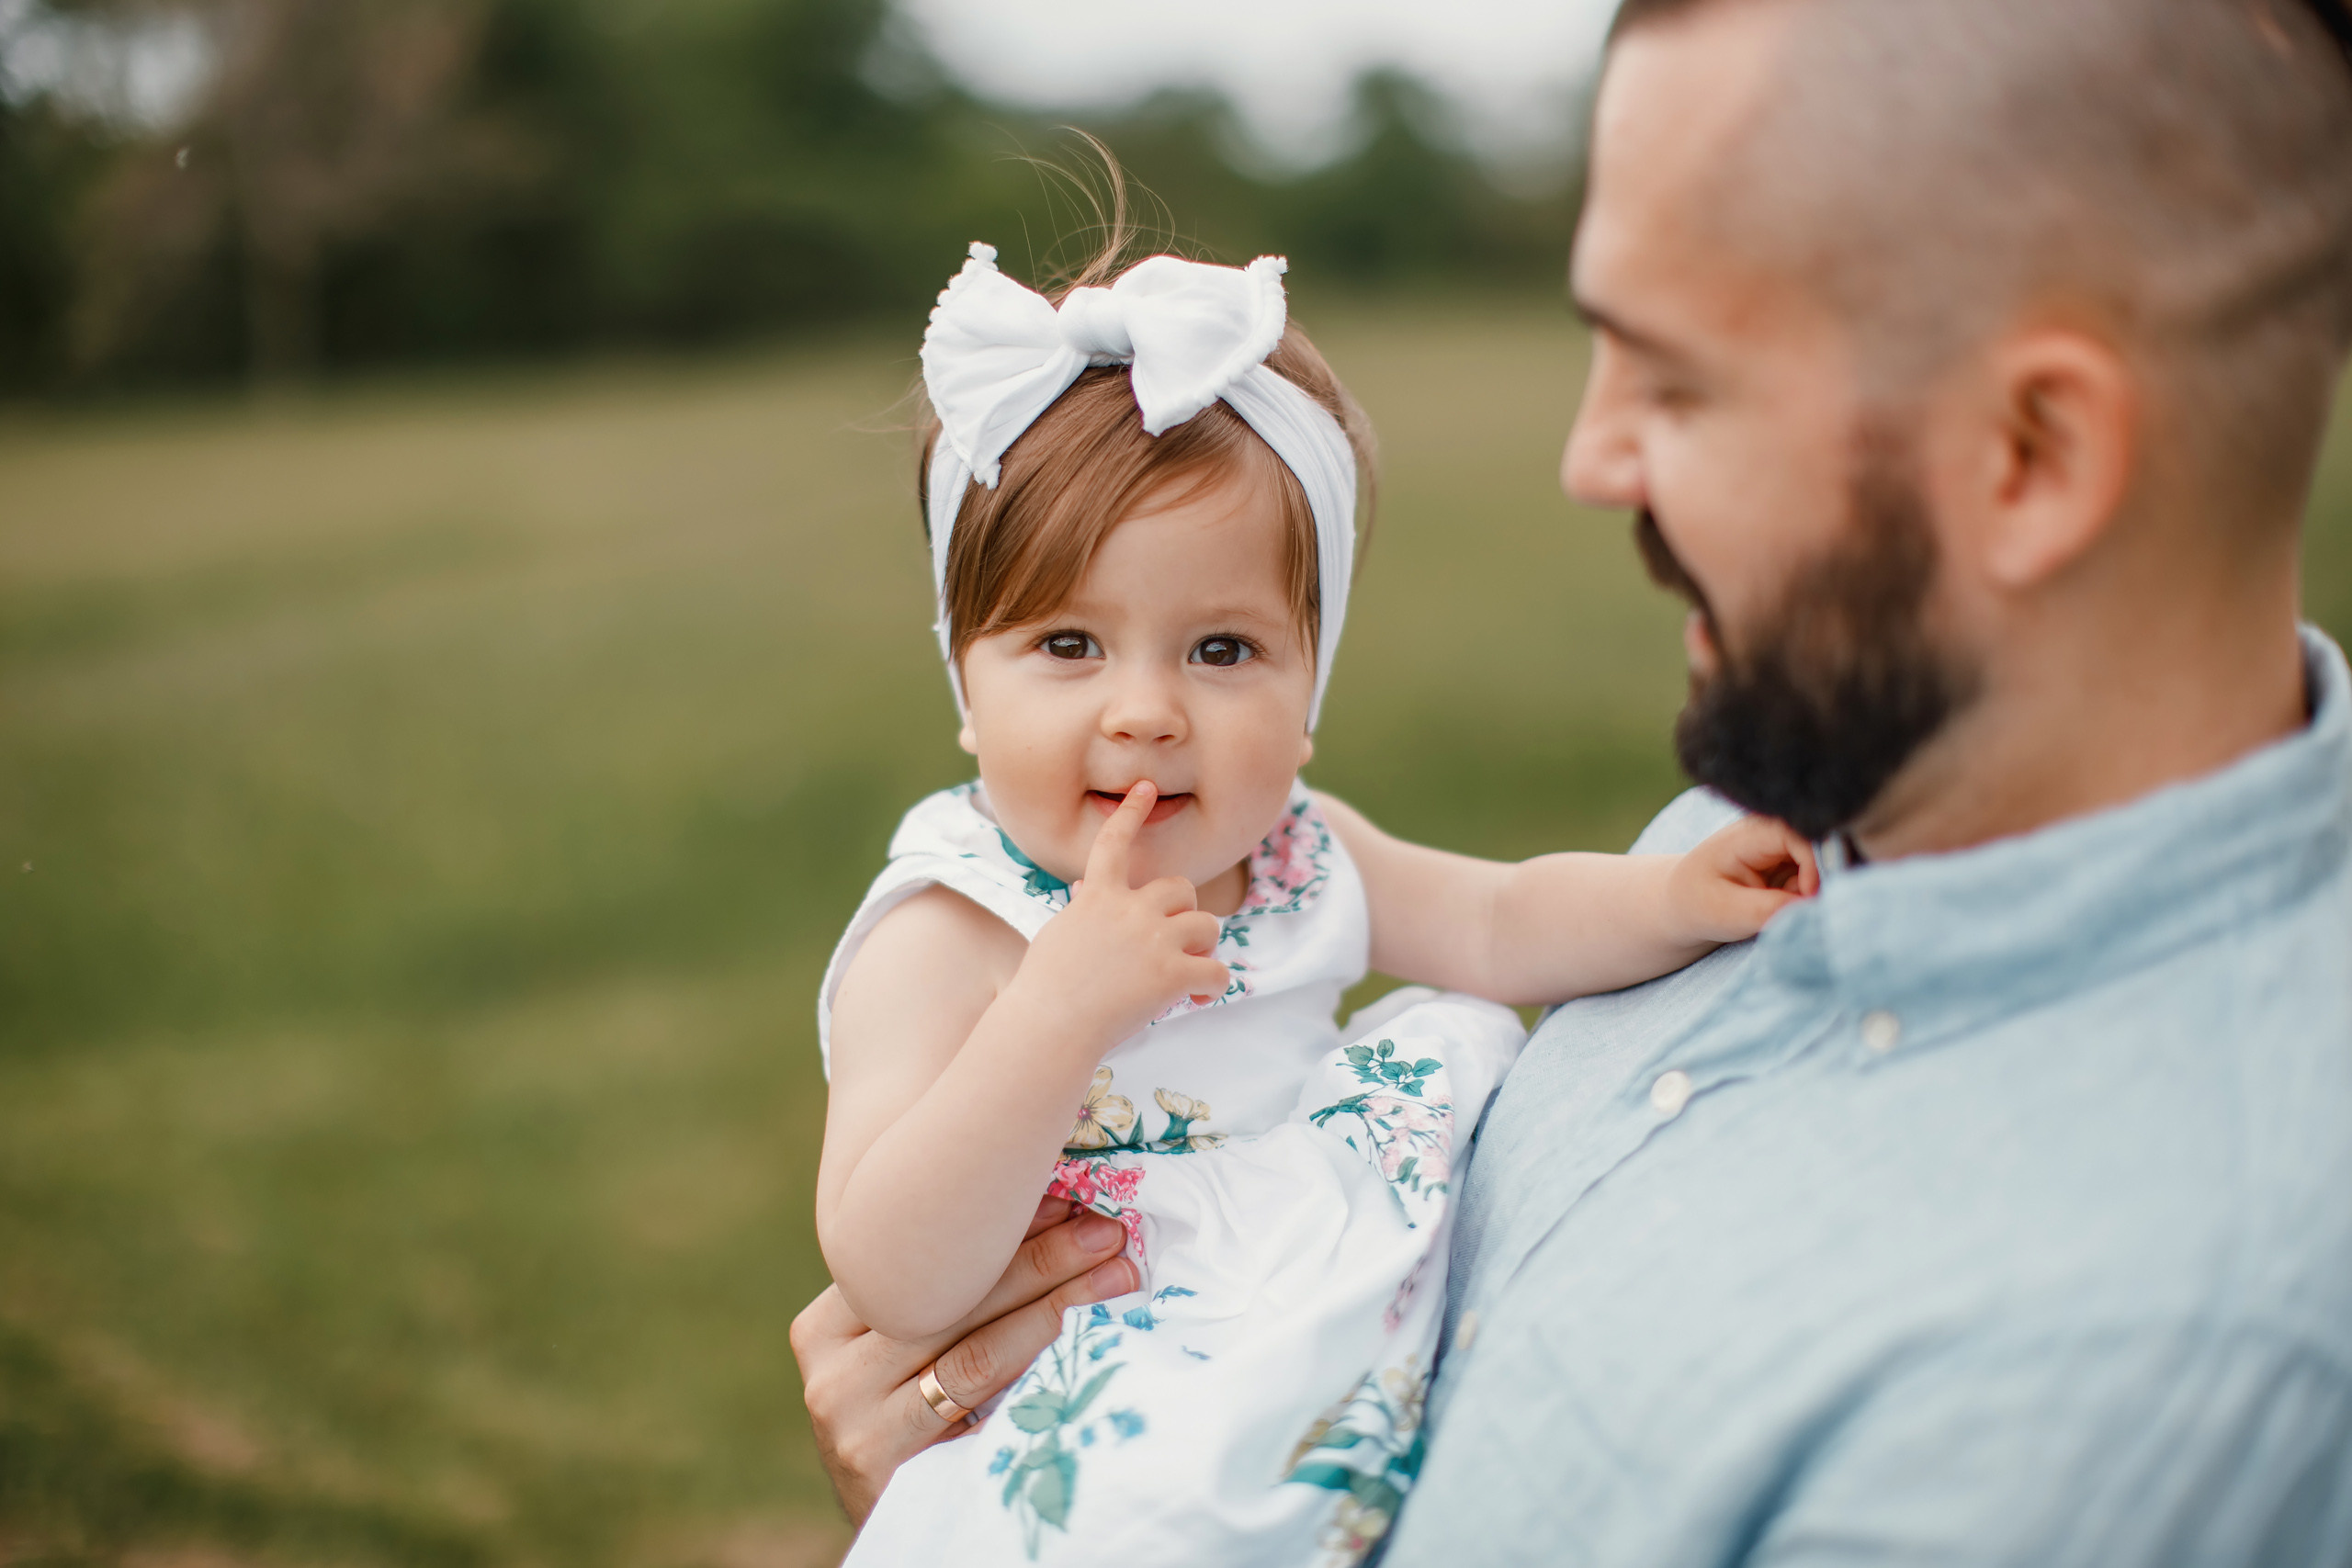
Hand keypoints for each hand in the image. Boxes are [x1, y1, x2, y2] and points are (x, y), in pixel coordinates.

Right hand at [791, 1197, 1141, 1523]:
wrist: (900, 1529)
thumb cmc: (919, 1430)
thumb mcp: (920, 1358)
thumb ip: (958, 1298)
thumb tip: (1056, 1211)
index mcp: (829, 1319)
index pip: (925, 1255)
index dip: (1002, 1225)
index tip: (1066, 1199)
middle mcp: (827, 1362)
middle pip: (950, 1291)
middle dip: (1040, 1255)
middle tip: (1104, 1231)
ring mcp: (846, 1412)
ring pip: (970, 1339)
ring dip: (1054, 1300)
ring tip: (1114, 1276)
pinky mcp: (876, 1456)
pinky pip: (974, 1388)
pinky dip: (1035, 1351)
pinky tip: (1080, 1330)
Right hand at [1005, 782, 1229, 1043]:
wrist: (1048, 1026)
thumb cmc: (1045, 988)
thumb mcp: (1060, 934)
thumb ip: (1083, 907)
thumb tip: (1086, 884)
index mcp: (1097, 896)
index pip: (1115, 841)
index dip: (1131, 812)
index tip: (1146, 787)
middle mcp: (1129, 909)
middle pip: (1182, 889)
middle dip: (1184, 912)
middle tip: (1175, 943)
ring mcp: (1153, 940)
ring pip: (1208, 925)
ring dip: (1203, 947)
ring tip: (1189, 972)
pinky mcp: (1172, 975)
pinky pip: (1218, 972)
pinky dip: (1213, 986)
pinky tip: (1197, 999)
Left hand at [1666, 814, 1819, 945]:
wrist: (1684, 905)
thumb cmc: (1698, 905)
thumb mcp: (1726, 912)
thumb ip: (1769, 910)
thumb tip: (1814, 908)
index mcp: (1752, 833)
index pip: (1801, 833)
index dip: (1814, 861)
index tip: (1807, 894)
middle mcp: (1773, 832)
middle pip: (1820, 845)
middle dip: (1820, 879)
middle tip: (1798, 906)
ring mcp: (1784, 846)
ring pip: (1824, 864)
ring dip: (1813, 890)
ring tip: (1781, 905)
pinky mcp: (1792, 862)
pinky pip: (1818, 878)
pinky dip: (1808, 896)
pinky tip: (1786, 903)